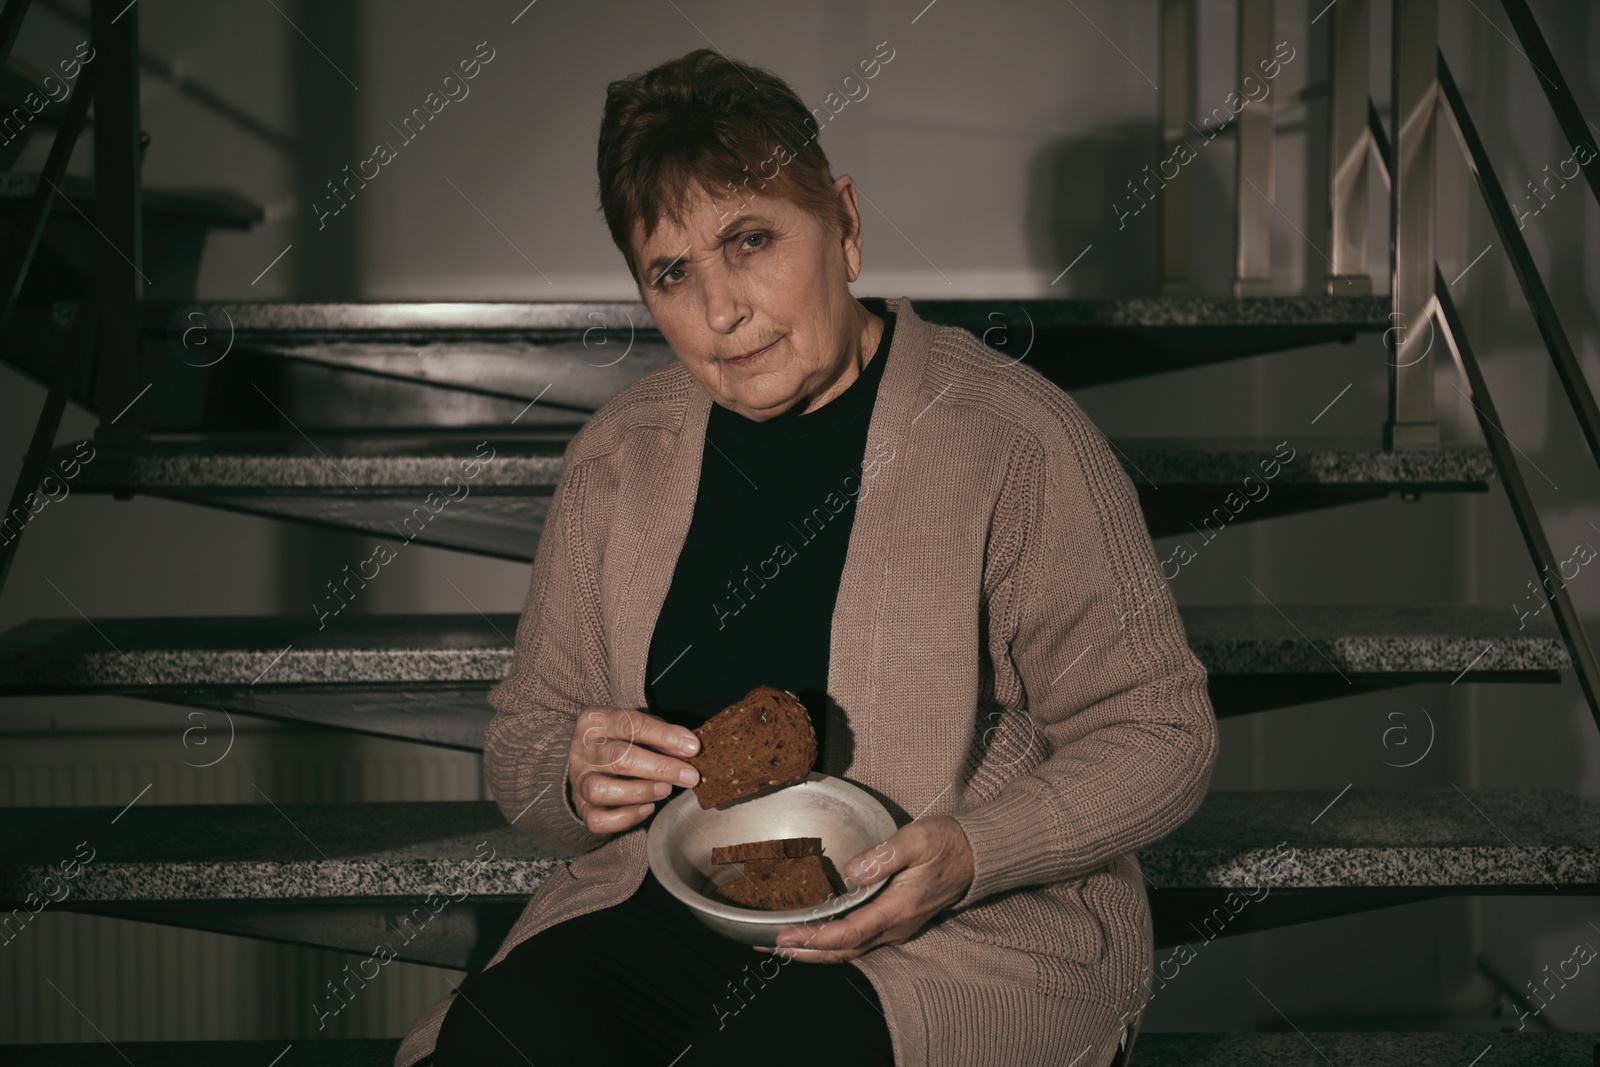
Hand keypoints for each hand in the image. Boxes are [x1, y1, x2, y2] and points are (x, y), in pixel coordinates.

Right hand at [566, 707, 700, 834]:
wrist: (590, 758)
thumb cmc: (622, 739)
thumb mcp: (638, 727)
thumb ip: (660, 735)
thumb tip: (689, 750)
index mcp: (595, 721)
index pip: (631, 725)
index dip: (665, 737)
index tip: (692, 747)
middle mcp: (582, 750)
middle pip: (618, 758)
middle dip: (660, 768)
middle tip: (689, 776)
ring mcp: (578, 780)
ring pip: (601, 790)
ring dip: (641, 791)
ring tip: (666, 789)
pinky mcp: (581, 807)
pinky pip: (598, 820)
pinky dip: (626, 817)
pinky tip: (647, 808)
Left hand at [755, 814, 974, 963]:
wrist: (976, 854)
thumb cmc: (947, 844)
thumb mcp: (916, 839)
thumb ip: (883, 856)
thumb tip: (850, 872)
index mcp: (898, 909)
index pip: (848, 934)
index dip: (814, 938)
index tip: (784, 935)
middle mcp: (895, 926)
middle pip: (844, 952)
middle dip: (805, 953)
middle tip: (770, 946)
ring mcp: (896, 926)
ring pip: (850, 950)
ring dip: (816, 951)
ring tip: (784, 945)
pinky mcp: (896, 920)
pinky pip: (859, 940)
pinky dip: (832, 942)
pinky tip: (816, 933)